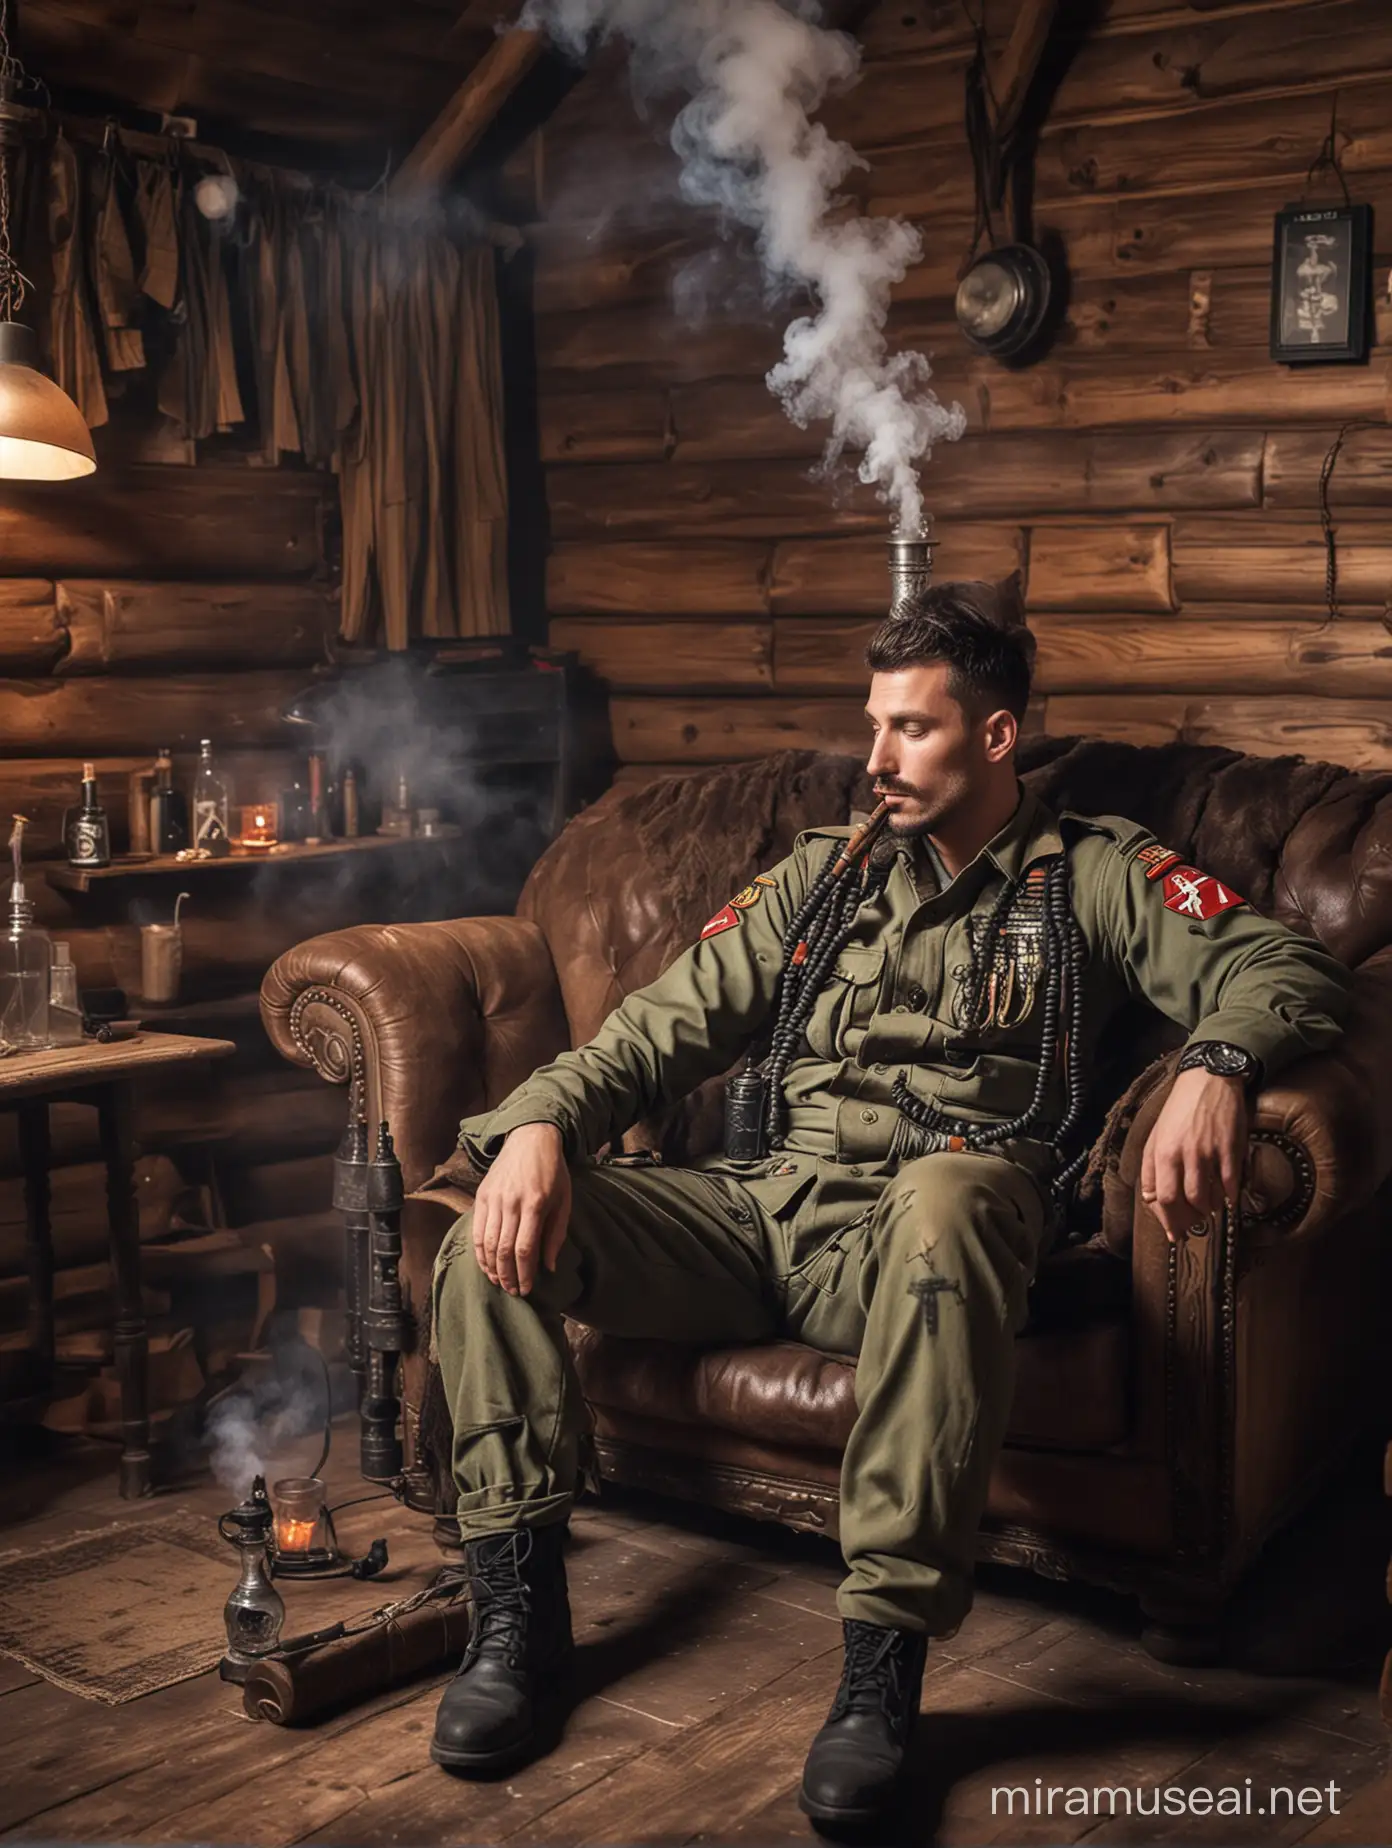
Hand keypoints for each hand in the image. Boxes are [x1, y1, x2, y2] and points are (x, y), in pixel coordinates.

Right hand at [472, 1122, 570, 1295]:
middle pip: (504, 1249)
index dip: (524, 1273)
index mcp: (535, 1204)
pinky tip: (485, 1264)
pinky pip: (477, 1230)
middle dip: (507, 1275)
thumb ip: (556, 1235)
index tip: (526, 1289)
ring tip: (499, 1282)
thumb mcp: (564, 1201)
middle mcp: (511, 1202)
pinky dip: (479, 1251)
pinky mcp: (482, 1195)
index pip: (525, 1248)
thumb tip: (549, 1267)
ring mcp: (494, 1198)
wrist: (531, 1138)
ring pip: (487, 1242)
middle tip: (512, 1291)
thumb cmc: (553, 1171)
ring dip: (491, 1267)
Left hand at [1139, 1068, 1248, 1243]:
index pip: (1159, 1198)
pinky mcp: (1230, 1149)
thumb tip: (1152, 1198)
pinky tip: (1228, 1199)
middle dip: (1186, 1220)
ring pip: (1205, 1198)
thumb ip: (1152, 1166)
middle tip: (1193, 1226)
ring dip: (1208, 1210)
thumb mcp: (1157, 1134)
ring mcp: (1207, 1152)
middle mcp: (1181, 1154)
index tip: (1174, 1231)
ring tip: (1210, 1209)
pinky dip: (1229, 1198)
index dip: (1167, 1220)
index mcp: (1160, 1152)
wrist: (1209, 1079)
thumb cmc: (1180, 1109)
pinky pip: (1229, 1185)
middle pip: (1180, 1202)